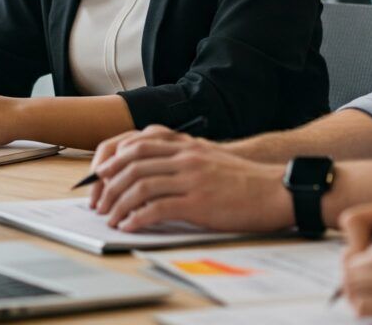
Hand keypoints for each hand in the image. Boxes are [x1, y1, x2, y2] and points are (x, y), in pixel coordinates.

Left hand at [89, 126, 291, 232]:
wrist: (273, 189)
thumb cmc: (240, 178)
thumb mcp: (207, 156)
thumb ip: (179, 156)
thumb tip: (148, 170)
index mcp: (185, 144)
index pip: (135, 143)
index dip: (112, 160)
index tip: (99, 176)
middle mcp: (185, 156)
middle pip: (132, 163)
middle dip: (108, 184)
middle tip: (98, 202)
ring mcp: (191, 178)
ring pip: (140, 185)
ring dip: (118, 204)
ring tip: (110, 218)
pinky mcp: (198, 202)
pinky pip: (157, 208)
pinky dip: (137, 219)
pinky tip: (129, 227)